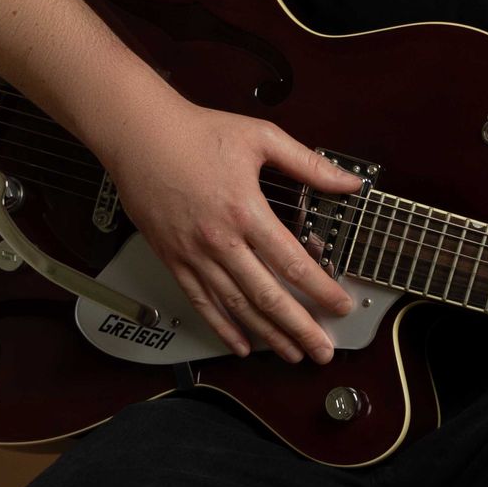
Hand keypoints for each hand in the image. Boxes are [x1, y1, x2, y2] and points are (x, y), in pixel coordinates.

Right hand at [99, 96, 361, 364]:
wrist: (139, 135)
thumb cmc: (198, 133)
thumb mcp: (262, 138)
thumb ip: (308, 164)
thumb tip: (348, 182)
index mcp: (245, 210)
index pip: (291, 263)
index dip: (321, 290)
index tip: (341, 306)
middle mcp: (219, 240)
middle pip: (267, 296)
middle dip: (300, 327)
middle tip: (323, 350)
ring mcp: (193, 254)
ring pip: (236, 306)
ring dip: (267, 334)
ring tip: (292, 353)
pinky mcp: (173, 259)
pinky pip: (200, 302)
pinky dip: (222, 327)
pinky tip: (240, 345)